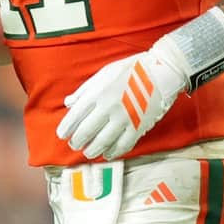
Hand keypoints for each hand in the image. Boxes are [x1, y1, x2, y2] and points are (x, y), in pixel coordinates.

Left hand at [58, 38, 188, 160]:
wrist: (161, 72)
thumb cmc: (131, 70)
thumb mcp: (104, 73)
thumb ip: (85, 89)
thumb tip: (68, 103)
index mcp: (98, 93)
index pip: (75, 115)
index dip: (66, 128)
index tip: (62, 135)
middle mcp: (108, 107)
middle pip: (86, 131)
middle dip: (77, 141)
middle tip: (75, 144)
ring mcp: (124, 119)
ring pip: (102, 142)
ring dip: (92, 150)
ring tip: (89, 152)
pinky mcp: (138, 127)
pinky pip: (123, 145)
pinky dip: (113, 152)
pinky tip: (107, 154)